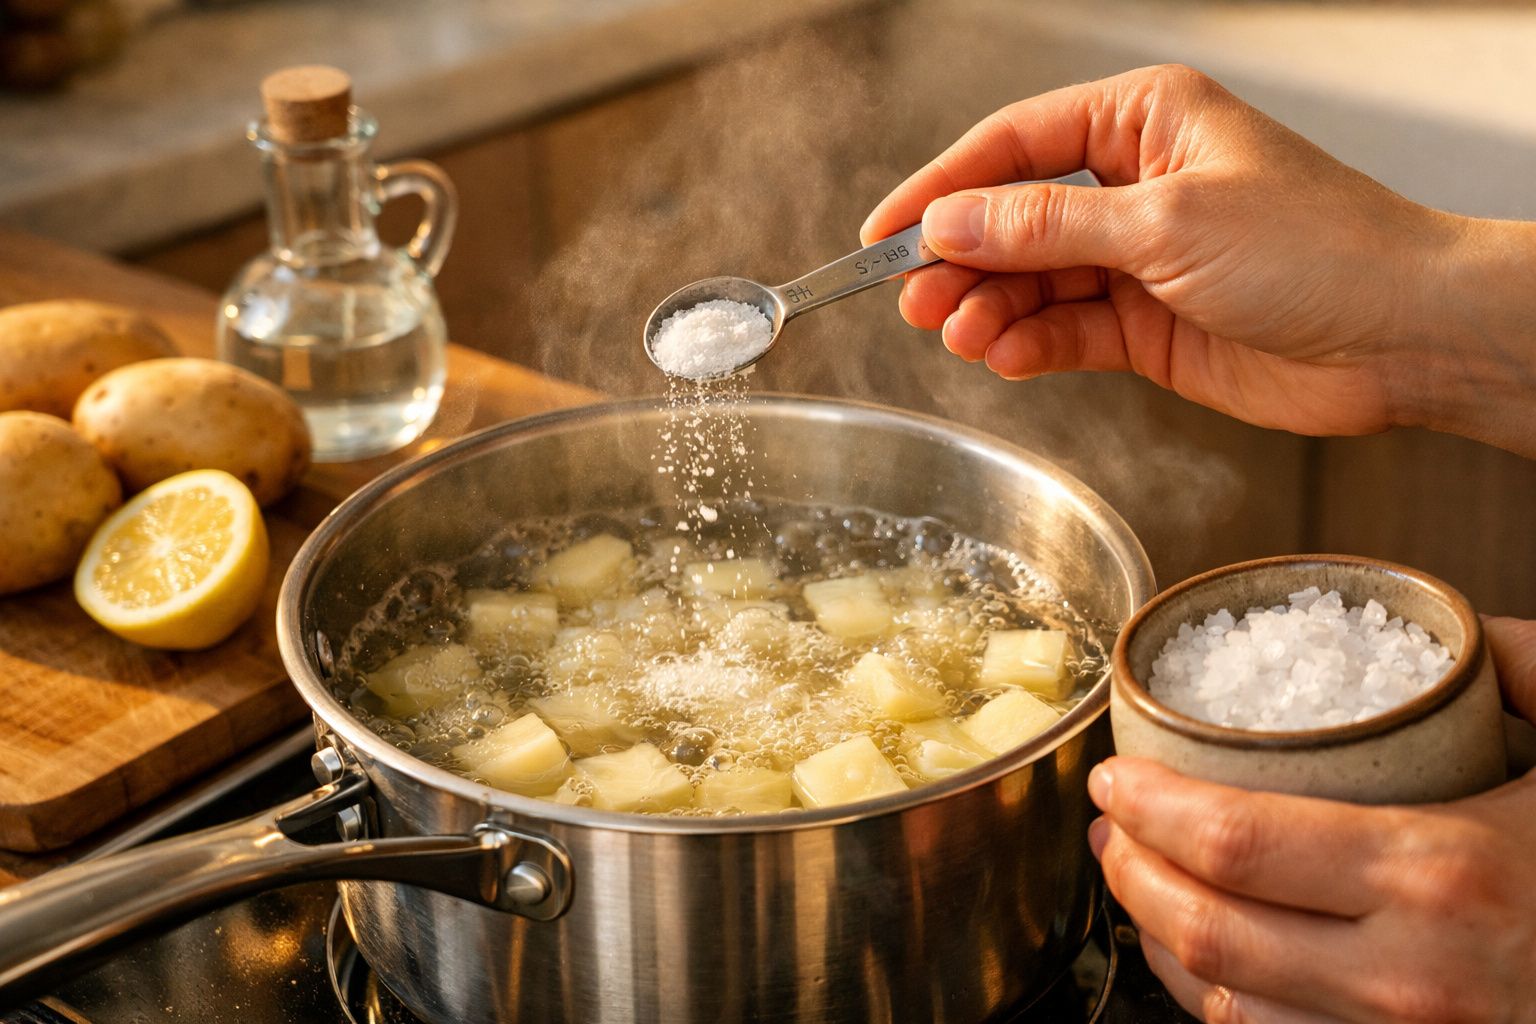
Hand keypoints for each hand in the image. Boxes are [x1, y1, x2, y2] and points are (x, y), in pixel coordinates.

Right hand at [862, 65, 1535, 455]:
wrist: (1399, 337)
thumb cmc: (1316, 248)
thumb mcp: (1165, 223)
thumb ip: (1048, 227)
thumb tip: (950, 221)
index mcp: (1144, 122)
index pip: (1014, 145)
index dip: (943, 187)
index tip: (885, 231)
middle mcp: (1133, 185)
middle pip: (1013, 217)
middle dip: (961, 259)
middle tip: (914, 298)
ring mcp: (1137, 259)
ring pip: (1033, 281)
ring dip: (991, 309)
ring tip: (959, 334)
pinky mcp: (1146, 326)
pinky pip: (1066, 331)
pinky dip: (1031, 345)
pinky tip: (1004, 355)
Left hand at [1088, 615, 1535, 1021]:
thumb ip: (1530, 663)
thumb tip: (1457, 629)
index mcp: (1444, 871)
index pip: (1233, 842)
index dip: (1148, 807)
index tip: (1115, 774)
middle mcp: (1415, 976)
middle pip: (1210, 929)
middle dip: (1129, 871)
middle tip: (1110, 824)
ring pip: (1229, 1006)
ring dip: (1160, 940)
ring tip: (1137, 881)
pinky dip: (1223, 1005)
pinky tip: (1208, 961)